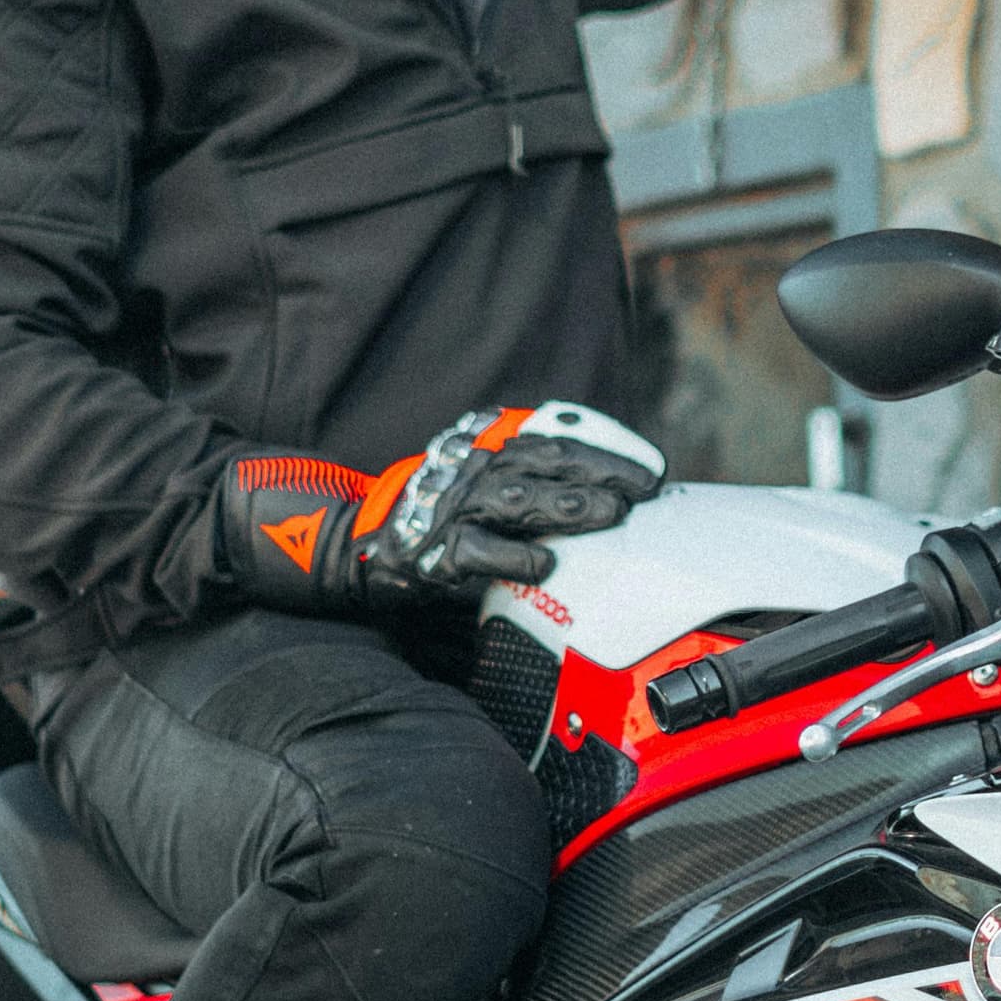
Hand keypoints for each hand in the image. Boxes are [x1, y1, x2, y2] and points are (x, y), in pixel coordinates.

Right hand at [228, 399, 664, 609]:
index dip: (606, 449)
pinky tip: (544, 562)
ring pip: (516, 500)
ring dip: (567, 507)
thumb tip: (607, 495)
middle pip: (544, 462)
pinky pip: (475, 552)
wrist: (349, 541)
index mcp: (484, 444)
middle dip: (600, 474)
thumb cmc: (429, 514)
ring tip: (612, 516)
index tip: (651, 468)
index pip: (554, 438)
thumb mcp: (479, 480)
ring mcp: (447, 508)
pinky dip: (511, 556)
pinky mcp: (429, 552)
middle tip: (646, 491)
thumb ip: (530, 480)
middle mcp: (469, 468)